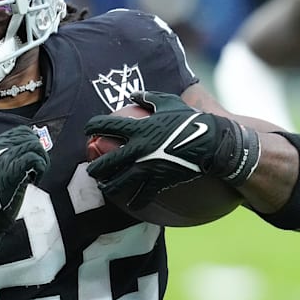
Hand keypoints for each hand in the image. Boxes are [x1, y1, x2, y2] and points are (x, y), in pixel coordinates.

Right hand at [0, 125, 51, 231]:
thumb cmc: (1, 189)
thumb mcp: (3, 164)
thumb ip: (16, 151)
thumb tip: (36, 141)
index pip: (22, 131)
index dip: (34, 142)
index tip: (36, 156)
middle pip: (30, 138)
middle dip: (40, 153)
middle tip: (39, 168)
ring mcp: (4, 156)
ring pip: (35, 147)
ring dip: (42, 161)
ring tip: (37, 173)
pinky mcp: (12, 168)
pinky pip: (35, 159)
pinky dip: (40, 169)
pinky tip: (35, 179)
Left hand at [83, 91, 258, 209]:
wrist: (212, 143)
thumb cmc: (190, 120)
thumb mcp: (169, 103)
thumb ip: (149, 98)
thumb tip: (134, 94)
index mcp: (138, 128)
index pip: (105, 125)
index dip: (92, 127)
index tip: (88, 131)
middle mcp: (138, 149)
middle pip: (106, 161)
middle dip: (94, 168)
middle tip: (91, 169)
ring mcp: (147, 167)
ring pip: (119, 183)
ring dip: (108, 186)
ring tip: (104, 187)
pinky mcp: (159, 181)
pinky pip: (143, 196)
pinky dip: (135, 201)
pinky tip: (130, 204)